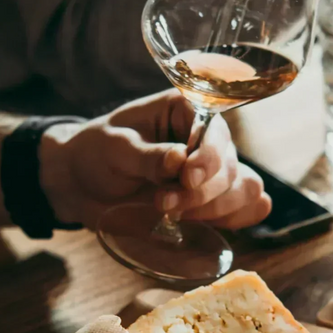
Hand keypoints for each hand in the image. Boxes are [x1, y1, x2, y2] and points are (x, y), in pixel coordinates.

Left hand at [39, 89, 271, 229]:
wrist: (83, 184)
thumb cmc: (97, 153)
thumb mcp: (113, 147)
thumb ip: (146, 155)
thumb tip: (179, 160)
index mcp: (187, 110)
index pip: (216, 132)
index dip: (209, 157)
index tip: (187, 178)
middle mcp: (209, 138)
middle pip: (231, 167)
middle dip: (201, 192)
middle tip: (162, 203)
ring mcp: (216, 170)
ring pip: (245, 189)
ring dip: (214, 209)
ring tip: (172, 213)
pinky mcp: (216, 199)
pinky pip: (249, 207)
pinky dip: (235, 218)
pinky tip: (203, 221)